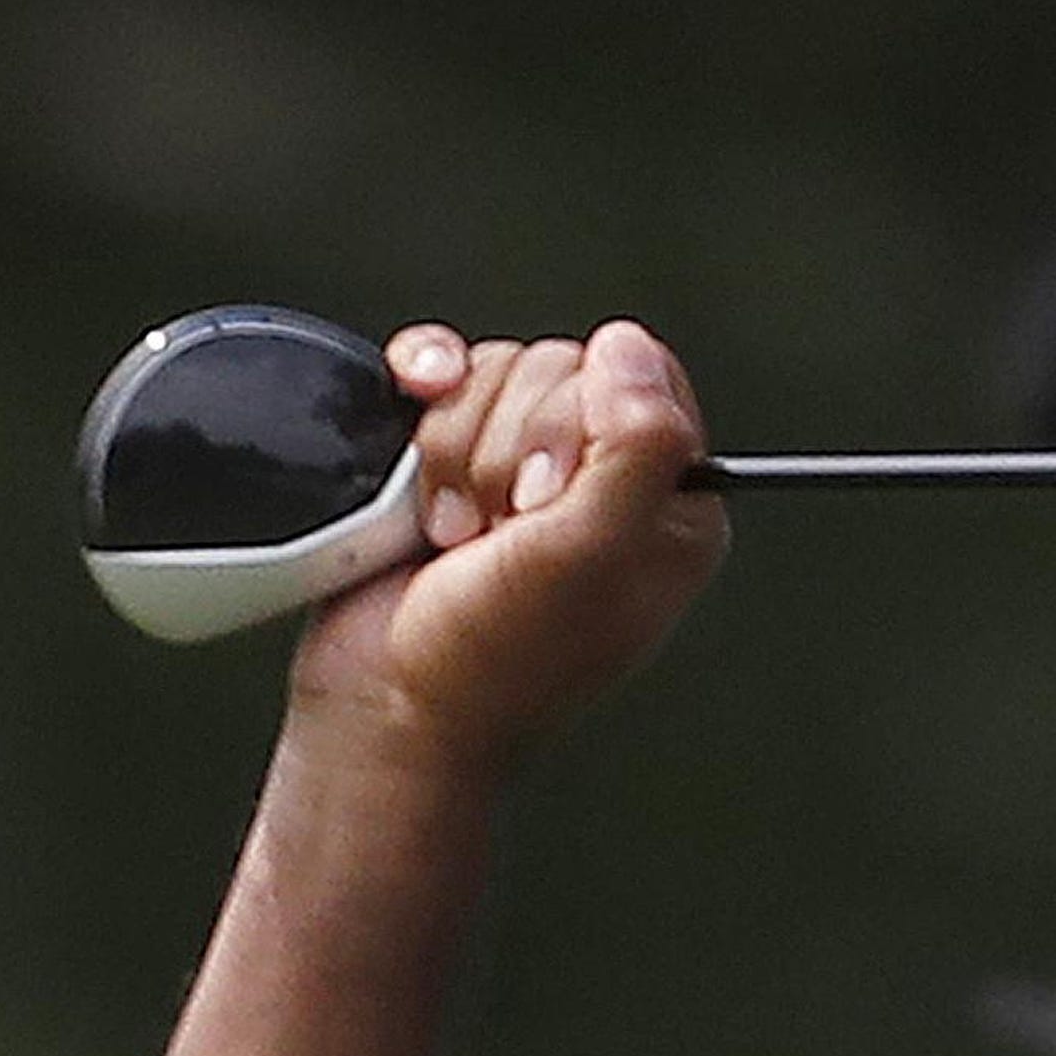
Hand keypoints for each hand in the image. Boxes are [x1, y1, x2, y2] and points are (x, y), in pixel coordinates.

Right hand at [286, 320, 730, 774]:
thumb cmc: (496, 656)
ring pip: (493, 371)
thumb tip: (627, 346)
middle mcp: (603, 478)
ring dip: (454, 453)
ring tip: (458, 538)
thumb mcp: (592, 554)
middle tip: (502, 533)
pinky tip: (411, 461)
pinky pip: (438, 370)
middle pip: (561, 368)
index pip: (645, 377)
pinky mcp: (446, 456)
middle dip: (508, 448)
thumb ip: (636, 446)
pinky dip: (417, 400)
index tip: (552, 491)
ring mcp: (519, 465)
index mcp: (669, 501)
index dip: (585, 417)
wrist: (387, 708)